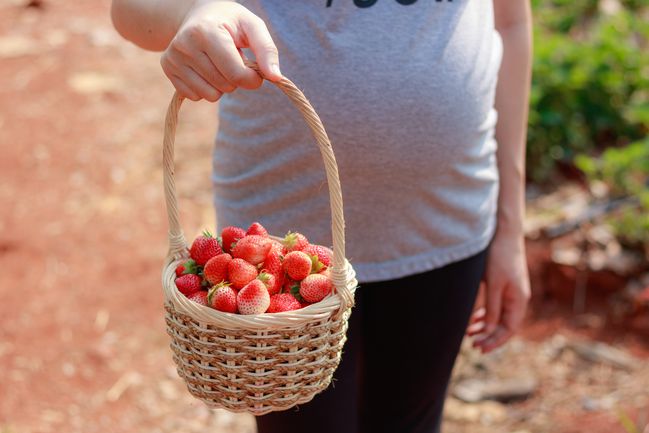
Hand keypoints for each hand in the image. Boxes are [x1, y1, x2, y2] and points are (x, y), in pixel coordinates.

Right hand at [160, 1, 281, 100]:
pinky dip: (206, 87)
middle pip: (225, 86)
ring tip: (218, 63)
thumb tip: (276, 77)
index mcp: (206, 32)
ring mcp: (173, 58)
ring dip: (221, 85)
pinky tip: (205, 68)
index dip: (252, 79)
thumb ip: (267, 50)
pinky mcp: (168, 69)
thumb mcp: (252, 26)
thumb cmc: (230, 21)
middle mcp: (184, 45)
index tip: (256, 72)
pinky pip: (196, 97)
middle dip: (235, 79)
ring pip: (210, 95)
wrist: (197, 14)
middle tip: (232, 59)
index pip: (235, 74)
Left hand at [467, 232, 530, 352]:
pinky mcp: (503, 285)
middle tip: (472, 345)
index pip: (509, 329)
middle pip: (504, 325)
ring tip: (468, 334)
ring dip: (484, 326)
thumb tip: (488, 330)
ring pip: (498, 317)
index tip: (479, 349)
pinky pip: (496, 307)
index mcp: (518, 300)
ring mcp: (511, 292)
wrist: (503, 232)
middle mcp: (517, 298)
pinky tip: (473, 319)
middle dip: (488, 336)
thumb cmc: (498, 256)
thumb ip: (491, 308)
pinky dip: (484, 315)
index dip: (494, 341)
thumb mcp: (493, 284)